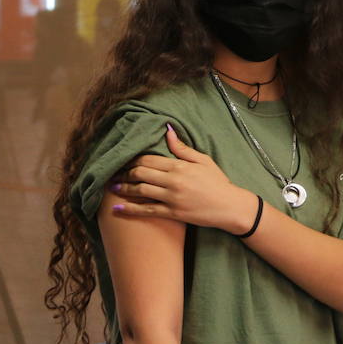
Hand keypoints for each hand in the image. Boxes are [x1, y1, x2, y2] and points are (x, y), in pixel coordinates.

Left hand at [108, 124, 256, 234]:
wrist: (230, 206)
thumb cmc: (218, 182)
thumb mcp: (203, 160)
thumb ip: (182, 148)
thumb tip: (167, 130)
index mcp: (179, 166)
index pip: (148, 159)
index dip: (133, 160)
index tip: (124, 161)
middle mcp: (173, 181)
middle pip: (141, 173)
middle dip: (125, 173)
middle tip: (115, 174)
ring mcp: (172, 198)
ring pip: (140, 191)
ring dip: (123, 188)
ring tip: (113, 187)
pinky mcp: (173, 213)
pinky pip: (147, 210)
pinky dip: (130, 210)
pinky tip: (117, 209)